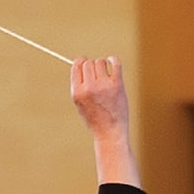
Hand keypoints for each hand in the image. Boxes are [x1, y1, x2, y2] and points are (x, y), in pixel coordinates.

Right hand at [71, 56, 139, 186]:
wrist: (110, 133)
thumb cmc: (95, 120)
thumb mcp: (80, 104)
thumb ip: (79, 86)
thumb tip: (81, 64)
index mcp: (77, 92)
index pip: (77, 65)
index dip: (81, 62)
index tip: (85, 65)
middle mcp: (89, 88)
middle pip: (89, 63)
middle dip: (92, 67)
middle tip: (97, 76)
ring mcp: (103, 86)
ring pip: (101, 62)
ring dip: (103, 66)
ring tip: (106, 77)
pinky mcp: (117, 86)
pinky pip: (115, 63)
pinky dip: (113, 60)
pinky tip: (112, 62)